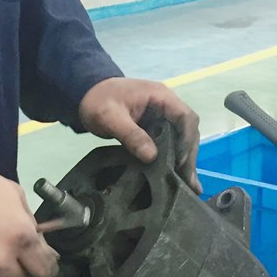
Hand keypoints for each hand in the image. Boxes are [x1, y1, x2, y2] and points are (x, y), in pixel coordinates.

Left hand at [78, 77, 200, 192]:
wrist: (87, 93)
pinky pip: (171, 141)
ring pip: (183, 136)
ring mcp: (163, 115)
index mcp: (160, 96)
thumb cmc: (98, 101)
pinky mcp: (156, 126)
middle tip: (187, 180)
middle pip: (188, 129)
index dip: (186, 140)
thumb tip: (151, 156)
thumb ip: (131, 135)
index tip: (180, 162)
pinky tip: (178, 175)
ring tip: (187, 183)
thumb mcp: (110, 117)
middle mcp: (167, 104)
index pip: (185, 117)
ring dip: (185, 158)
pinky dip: (175, 157)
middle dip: (189, 154)